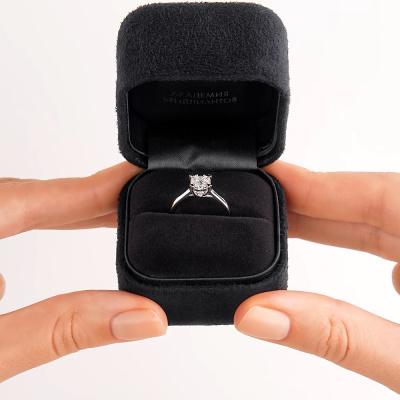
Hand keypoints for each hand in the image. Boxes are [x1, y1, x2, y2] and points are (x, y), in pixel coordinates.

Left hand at [0, 162, 166, 382]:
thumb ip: (63, 330)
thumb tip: (142, 317)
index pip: (35, 198)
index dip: (94, 188)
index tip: (136, 175)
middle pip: (25, 196)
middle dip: (85, 198)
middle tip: (136, 194)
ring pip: (10, 209)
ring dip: (56, 214)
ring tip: (106, 216)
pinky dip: (21, 230)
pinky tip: (36, 250)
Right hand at [234, 161, 399, 393]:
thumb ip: (338, 336)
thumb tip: (259, 315)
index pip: (374, 193)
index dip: (312, 182)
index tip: (266, 173)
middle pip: (371, 204)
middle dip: (310, 204)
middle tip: (255, 201)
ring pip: (380, 225)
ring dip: (330, 225)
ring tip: (277, 226)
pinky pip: (392, 244)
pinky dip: (356, 244)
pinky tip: (330, 253)